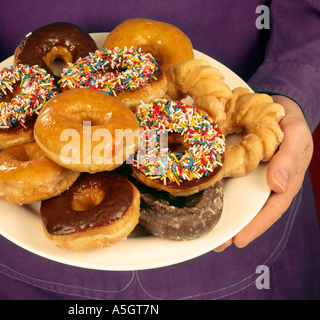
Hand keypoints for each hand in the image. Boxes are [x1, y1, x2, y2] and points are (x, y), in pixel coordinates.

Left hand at [215, 95, 313, 250]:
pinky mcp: (234, 163)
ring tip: (202, 230)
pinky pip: (224, 178)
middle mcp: (263, 182)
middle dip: (233, 228)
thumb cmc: (288, 120)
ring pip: (234, 197)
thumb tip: (278, 186)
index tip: (239, 239)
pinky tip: (198, 196)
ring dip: (220, 213)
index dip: (256, 226)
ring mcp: (248, 174)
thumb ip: (289, 159)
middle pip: (249, 209)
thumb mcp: (296, 136)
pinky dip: (212, 189)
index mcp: (284, 180)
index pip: (271, 209)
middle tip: (215, 244)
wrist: (272, 102)